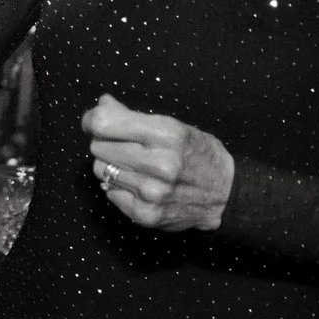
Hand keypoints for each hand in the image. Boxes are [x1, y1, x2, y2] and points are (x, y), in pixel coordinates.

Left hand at [83, 93, 235, 230]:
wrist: (225, 194)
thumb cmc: (198, 154)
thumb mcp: (174, 126)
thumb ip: (132, 116)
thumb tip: (101, 105)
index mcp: (168, 135)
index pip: (104, 124)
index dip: (93, 120)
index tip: (94, 122)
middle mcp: (159, 164)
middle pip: (98, 147)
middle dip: (106, 142)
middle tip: (125, 145)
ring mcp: (151, 193)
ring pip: (101, 170)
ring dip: (112, 165)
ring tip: (134, 165)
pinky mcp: (145, 214)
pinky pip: (110, 192)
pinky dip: (119, 186)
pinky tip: (139, 183)